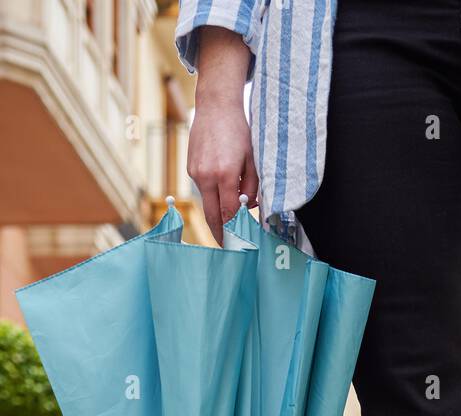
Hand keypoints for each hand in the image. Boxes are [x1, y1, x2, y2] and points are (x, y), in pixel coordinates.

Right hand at [186, 28, 257, 244]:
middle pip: (212, 215)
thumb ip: (252, 187)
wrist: (215, 106)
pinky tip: (222, 195)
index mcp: (225, 174)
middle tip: (227, 248)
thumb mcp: (253, 160)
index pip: (229, 213)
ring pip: (207, 203)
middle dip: (220, 234)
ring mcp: (196, 172)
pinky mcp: (191, 168)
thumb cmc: (239, 131)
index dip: (235, 231)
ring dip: (217, 215)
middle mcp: (206, 176)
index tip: (240, 244)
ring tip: (228, 227)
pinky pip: (203, 190)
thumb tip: (249, 208)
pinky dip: (213, 197)